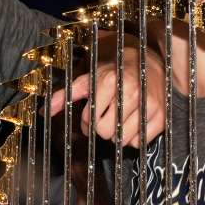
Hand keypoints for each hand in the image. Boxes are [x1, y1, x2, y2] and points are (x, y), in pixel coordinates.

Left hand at [50, 47, 164, 147]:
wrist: (148, 62)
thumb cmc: (114, 72)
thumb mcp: (88, 79)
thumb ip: (65, 95)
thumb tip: (44, 112)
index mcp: (108, 82)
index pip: (91, 121)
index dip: (89, 122)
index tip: (93, 114)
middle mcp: (130, 92)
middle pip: (106, 133)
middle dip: (103, 128)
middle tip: (107, 117)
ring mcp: (148, 105)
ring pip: (123, 140)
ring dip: (118, 134)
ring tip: (121, 118)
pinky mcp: (161, 116)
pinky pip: (140, 142)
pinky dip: (135, 138)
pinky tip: (134, 122)